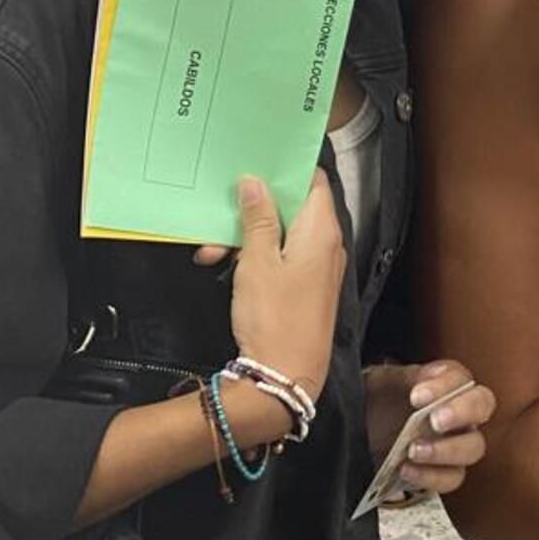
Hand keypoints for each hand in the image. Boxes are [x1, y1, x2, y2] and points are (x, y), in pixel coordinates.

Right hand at [229, 173, 345, 399]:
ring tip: (211, 252)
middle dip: (253, 209)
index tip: (254, 164)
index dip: (285, 169)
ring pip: (281, 234)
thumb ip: (258, 218)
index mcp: (322, 230)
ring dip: (246, 236)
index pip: (313, 181)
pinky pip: (282, 256)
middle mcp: (327, 244)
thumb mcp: (257, 261)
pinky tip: (223, 265)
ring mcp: (317, 266)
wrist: (285, 375)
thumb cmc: (274, 316)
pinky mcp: (306, 286)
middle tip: (219, 215)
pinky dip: (256, 256)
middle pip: (292, 207)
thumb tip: (255, 181)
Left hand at [364, 359, 494, 496]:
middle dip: (461, 413)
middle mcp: (459, 411)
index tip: (417, 396)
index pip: (460, 377)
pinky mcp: (442, 472)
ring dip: (448, 450)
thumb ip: (403, 378)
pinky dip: (431, 476)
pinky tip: (406, 469)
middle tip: (436, 421)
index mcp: (446, 382)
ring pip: (474, 447)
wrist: (360, 431)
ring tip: (415, 450)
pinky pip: (452, 478)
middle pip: (482, 406)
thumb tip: (419, 380)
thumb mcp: (383, 382)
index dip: (445, 386)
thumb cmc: (376, 402)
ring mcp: (455, 443)